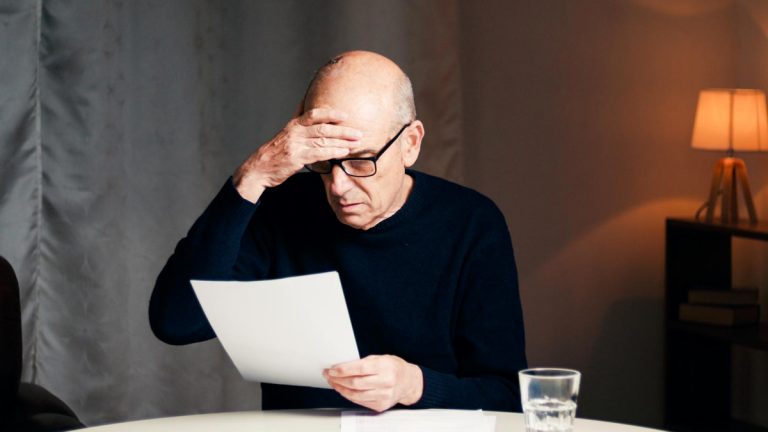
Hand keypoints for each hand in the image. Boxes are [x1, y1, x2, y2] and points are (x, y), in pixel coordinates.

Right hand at [233, 107, 362, 201]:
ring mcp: (296, 145)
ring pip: (323, 141)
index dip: (331, 114)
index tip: (346, 116)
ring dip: (342, 142)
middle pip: (323, 128)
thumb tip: (303, 101)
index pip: (314, 114)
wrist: (259, 168)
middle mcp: (295, 133)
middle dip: (343, 130)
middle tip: (358, 133)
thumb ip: (297, 118)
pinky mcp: (296, 158)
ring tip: (356, 143)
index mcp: (294, 125)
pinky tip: (343, 153)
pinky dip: (333, 153)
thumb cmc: (275, 151)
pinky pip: (319, 154)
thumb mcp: (285, 132)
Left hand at [324, 355, 423, 411]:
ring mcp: (383, 396)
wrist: (409, 382)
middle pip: (355, 383)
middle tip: (329, 375)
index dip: (343, 370)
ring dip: (340, 388)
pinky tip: (343, 390)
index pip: (360, 369)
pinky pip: (360, 401)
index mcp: (385, 367)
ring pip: (355, 394)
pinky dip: (349, 395)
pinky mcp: (380, 405)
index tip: (332, 369)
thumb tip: (342, 366)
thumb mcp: (381, 358)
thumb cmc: (394, 367)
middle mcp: (386, 382)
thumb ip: (364, 362)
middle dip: (338, 379)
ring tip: (333, 382)